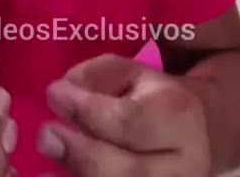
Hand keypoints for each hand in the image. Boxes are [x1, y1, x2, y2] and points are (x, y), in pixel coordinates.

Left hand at [37, 53, 210, 175]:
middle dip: (79, 154)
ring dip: (78, 176)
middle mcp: (185, 164)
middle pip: (126, 170)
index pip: (128, 119)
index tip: (53, 94)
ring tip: (44, 170)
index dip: (85, 109)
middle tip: (46, 136)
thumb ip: (95, 76)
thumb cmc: (152, 98)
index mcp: (179, 115)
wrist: (195, 136)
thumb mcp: (131, 72)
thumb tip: (60, 92)